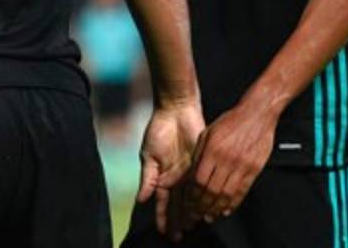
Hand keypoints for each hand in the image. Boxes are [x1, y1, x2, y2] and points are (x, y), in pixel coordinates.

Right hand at [136, 100, 204, 238]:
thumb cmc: (158, 130)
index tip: (164, 233)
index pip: (163, 203)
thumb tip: (142, 200)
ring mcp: (190, 173)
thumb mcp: (149, 155)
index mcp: (162, 176)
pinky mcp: (202, 166)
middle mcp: (177, 178)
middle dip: (178, 221)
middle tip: (180, 237)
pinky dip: (202, 198)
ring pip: (191, 199)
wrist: (176, 111)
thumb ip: (148, 178)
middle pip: (178, 205)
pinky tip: (205, 209)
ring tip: (192, 228)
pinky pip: (202, 186)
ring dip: (190, 213)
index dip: (163, 217)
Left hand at [184, 99, 277, 225]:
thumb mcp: (207, 133)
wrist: (257, 115)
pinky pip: (242, 191)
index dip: (192, 194)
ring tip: (209, 216)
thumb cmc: (231, 121)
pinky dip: (233, 203)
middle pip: (211, 190)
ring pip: (226, 194)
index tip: (188, 202)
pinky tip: (226, 210)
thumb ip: (200, 153)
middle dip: (201, 206)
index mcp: (212, 149)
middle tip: (195, 214)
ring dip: (216, 208)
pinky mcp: (254, 169)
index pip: (198, 179)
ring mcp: (242, 165)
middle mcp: (226, 159)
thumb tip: (193, 174)